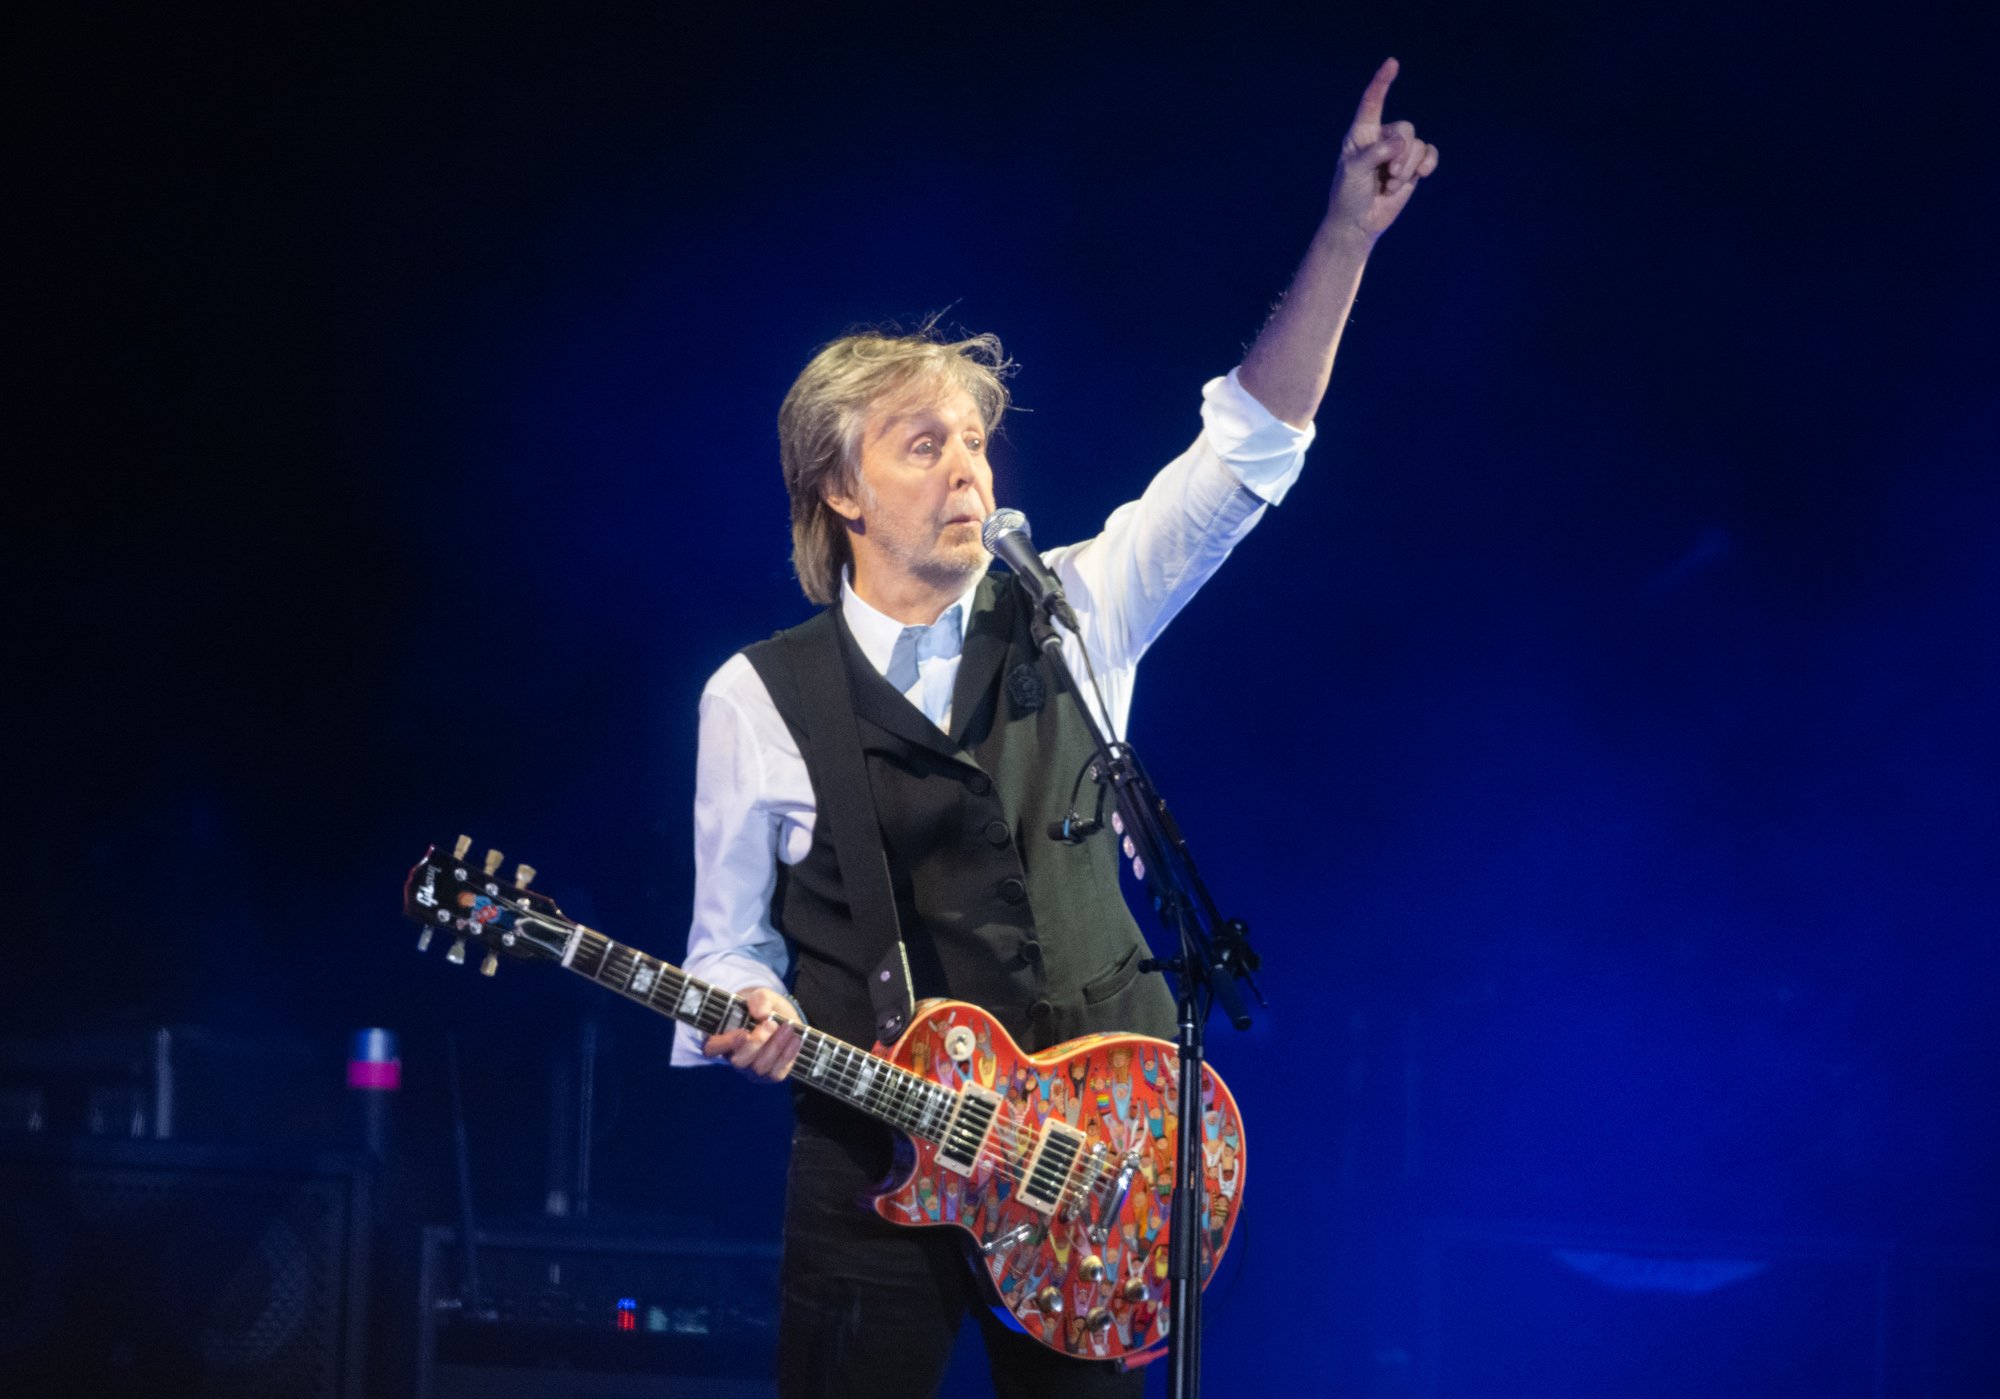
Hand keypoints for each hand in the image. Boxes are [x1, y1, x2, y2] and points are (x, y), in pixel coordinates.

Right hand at [703, 986, 803, 1083]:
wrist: (784, 1018)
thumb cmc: (765, 1007)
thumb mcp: (762, 996)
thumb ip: (760, 999)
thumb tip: (762, 1014)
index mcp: (723, 1037)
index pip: (711, 1048)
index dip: (725, 1044)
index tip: (743, 1032)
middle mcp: (734, 1057)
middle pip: (739, 1061)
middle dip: (757, 1043)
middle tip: (770, 1023)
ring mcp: (752, 1069)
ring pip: (759, 1068)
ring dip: (775, 1046)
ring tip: (787, 1027)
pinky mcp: (770, 1075)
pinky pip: (777, 1073)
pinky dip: (787, 1055)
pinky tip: (795, 1039)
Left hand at [1327, 58, 1438, 241]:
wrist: (1358, 222)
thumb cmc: (1348, 195)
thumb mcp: (1353, 172)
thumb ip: (1375, 153)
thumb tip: (1401, 143)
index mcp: (1361, 133)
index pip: (1372, 103)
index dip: (1382, 82)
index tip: (1392, 63)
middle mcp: (1381, 138)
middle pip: (1405, 129)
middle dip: (1401, 154)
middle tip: (1389, 174)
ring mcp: (1399, 152)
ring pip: (1418, 144)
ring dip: (1408, 167)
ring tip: (1391, 184)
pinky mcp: (1412, 166)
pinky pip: (1429, 154)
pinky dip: (1427, 164)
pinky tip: (1421, 175)